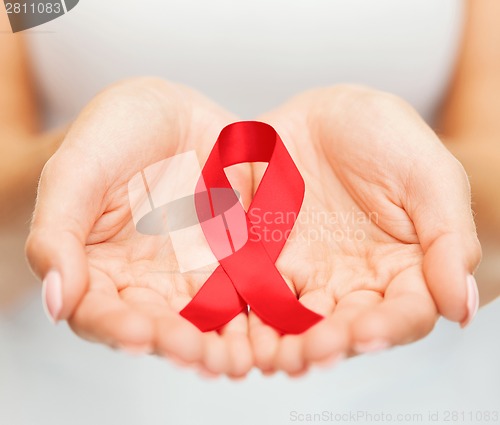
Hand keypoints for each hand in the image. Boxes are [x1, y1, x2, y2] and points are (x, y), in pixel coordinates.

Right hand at [25, 78, 253, 377]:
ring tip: (238, 355)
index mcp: (98, 269)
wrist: (167, 112)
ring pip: (209, 320)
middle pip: (161, 327)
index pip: (100, 314)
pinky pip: (250, 289)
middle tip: (196, 351)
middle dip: (179, 344)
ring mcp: (195, 271)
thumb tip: (57, 302)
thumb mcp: (76, 172)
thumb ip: (58, 233)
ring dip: (223, 342)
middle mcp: (148, 281)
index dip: (117, 327)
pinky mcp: (236, 257)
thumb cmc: (111, 136)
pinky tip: (271, 320)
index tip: (139, 333)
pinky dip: (259, 310)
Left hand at [248, 86, 480, 375]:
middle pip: (346, 327)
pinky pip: (257, 292)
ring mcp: (310, 272)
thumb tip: (460, 307)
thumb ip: (448, 238)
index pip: (405, 313)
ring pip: (299, 320)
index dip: (388, 328)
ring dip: (286, 341)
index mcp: (405, 267)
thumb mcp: (428, 176)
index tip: (366, 334)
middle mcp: (357, 280)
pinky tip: (242, 328)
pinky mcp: (268, 259)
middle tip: (312, 351)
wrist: (323, 113)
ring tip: (274, 353)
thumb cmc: (384, 136)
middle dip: (329, 344)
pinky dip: (250, 314)